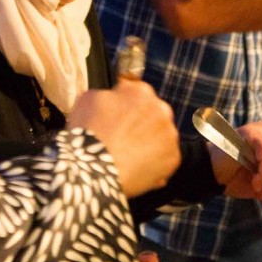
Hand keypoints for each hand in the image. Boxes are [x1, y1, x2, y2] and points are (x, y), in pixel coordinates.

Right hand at [68, 80, 180, 197]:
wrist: (94, 170)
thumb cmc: (88, 134)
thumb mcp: (88, 99)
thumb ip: (108, 93)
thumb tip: (114, 96)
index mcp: (140, 91)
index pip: (135, 93)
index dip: (124, 106)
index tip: (116, 117)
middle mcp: (161, 108)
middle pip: (153, 113)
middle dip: (141, 122)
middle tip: (123, 137)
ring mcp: (170, 134)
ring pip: (161, 135)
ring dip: (149, 141)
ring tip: (128, 155)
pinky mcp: (173, 157)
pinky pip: (165, 157)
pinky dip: (154, 162)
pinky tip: (136, 167)